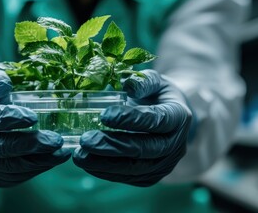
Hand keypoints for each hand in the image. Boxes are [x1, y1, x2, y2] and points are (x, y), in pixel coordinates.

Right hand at [0, 70, 70, 186]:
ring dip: (37, 161)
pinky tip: (54, 159)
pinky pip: (14, 177)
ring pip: (7, 167)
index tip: (33, 117)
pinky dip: (36, 169)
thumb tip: (5, 85)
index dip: (8, 118)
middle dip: (29, 145)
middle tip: (55, 140)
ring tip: (61, 152)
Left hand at [73, 69, 192, 186]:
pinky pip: (127, 177)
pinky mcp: (150, 177)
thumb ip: (144, 81)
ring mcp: (164, 164)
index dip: (131, 119)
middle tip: (85, 140)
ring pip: (134, 168)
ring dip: (103, 163)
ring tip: (79, 155)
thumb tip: (128, 85)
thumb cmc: (157, 96)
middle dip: (112, 146)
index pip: (156, 120)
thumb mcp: (156, 81)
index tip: (104, 115)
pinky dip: (105, 171)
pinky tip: (86, 162)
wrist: (168, 120)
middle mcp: (176, 145)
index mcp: (178, 116)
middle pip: (143, 149)